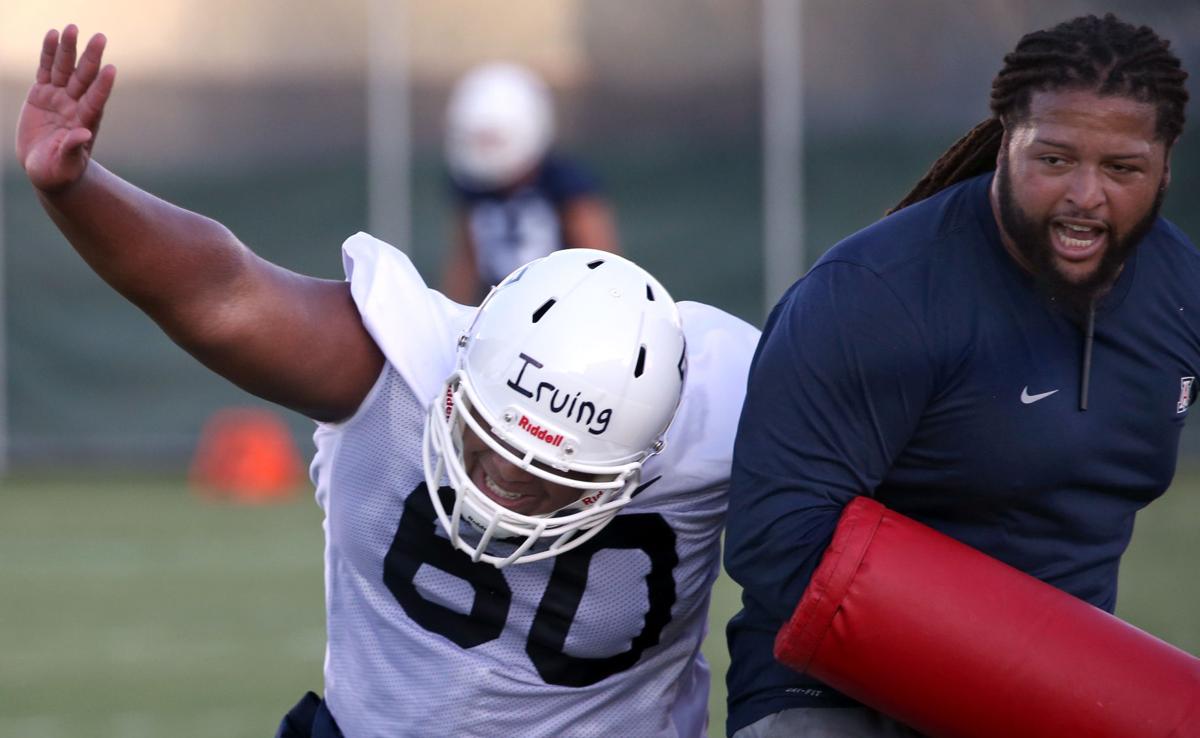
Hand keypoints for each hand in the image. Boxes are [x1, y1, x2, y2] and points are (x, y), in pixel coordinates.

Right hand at [16, 25, 115, 192]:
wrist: (47, 168)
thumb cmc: (60, 172)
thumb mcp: (64, 166)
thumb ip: (73, 150)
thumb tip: (84, 135)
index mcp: (84, 123)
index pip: (95, 101)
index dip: (103, 86)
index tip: (111, 69)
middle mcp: (75, 106)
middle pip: (84, 78)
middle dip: (91, 58)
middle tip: (99, 37)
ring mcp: (60, 98)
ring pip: (64, 69)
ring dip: (68, 49)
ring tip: (71, 28)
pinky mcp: (42, 94)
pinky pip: (45, 70)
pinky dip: (48, 53)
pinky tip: (52, 35)